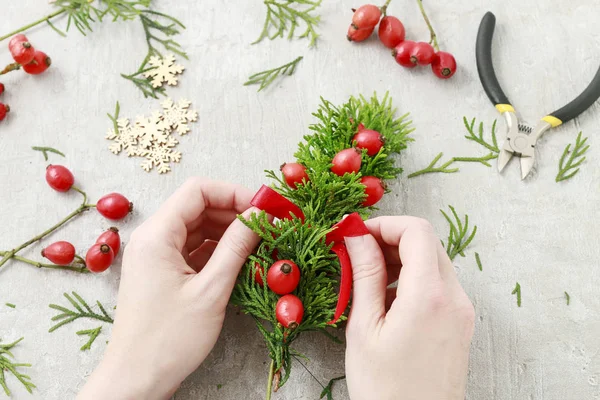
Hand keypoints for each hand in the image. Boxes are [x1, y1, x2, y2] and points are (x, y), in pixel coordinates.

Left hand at [78, 178, 260, 399]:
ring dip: (229, 232)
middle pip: (199, 207)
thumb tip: (261, 214)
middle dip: (235, 212)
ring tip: (260, 244)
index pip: (198, 190)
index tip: (265, 205)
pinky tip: (241, 260)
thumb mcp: (211, 290)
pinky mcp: (163, 273)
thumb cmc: (169, 339)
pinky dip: (218, 251)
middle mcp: (153, 238)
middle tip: (270, 225)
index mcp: (156, 235)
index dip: (235, 192)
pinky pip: (194, 249)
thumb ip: (237, 246)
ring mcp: (156, 256)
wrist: (136, 379)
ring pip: (198, 228)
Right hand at [344, 217, 474, 399]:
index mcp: (429, 296)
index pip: (416, 231)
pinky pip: (438, 284)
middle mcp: (454, 298)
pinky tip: (387, 301)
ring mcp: (462, 311)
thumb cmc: (385, 389)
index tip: (356, 233)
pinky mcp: (460, 323)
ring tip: (368, 281)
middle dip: (390, 239)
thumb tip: (356, 236)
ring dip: (400, 258)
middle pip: (427, 242)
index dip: (384, 224)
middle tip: (357, 254)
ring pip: (433, 261)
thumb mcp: (364, 328)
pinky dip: (412, 279)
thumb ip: (365, 274)